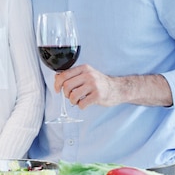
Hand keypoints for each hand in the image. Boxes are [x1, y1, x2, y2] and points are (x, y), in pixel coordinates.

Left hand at [54, 65, 172, 107]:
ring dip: (72, 101)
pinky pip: (82, 104)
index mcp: (83, 68)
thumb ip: (72, 75)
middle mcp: (88, 75)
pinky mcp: (98, 96)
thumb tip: (56, 77)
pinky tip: (85, 103)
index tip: (57, 90)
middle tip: (70, 96)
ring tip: (77, 101)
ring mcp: (94, 85)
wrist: (117, 88)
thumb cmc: (99, 82)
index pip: (63, 75)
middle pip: (66, 86)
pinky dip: (81, 106)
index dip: (57, 84)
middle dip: (66, 94)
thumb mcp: (86, 74)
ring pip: (73, 96)